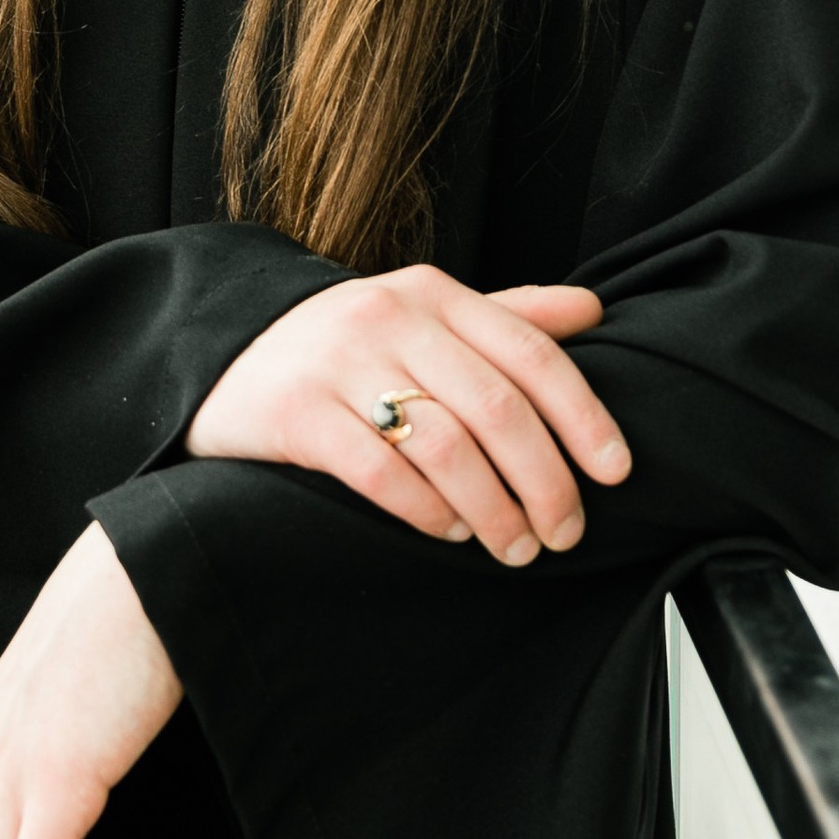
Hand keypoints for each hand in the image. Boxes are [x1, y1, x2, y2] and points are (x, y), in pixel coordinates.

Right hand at [185, 267, 629, 567]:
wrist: (222, 355)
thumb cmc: (344, 347)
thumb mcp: (422, 316)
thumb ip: (505, 316)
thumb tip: (593, 310)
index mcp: (433, 292)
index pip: (531, 354)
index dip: (585, 417)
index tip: (616, 472)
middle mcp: (390, 317)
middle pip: (498, 409)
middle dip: (546, 482)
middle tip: (566, 532)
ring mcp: (340, 363)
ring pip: (446, 447)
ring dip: (494, 509)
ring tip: (514, 547)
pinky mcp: (298, 414)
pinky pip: (380, 474)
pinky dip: (426, 511)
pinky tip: (448, 533)